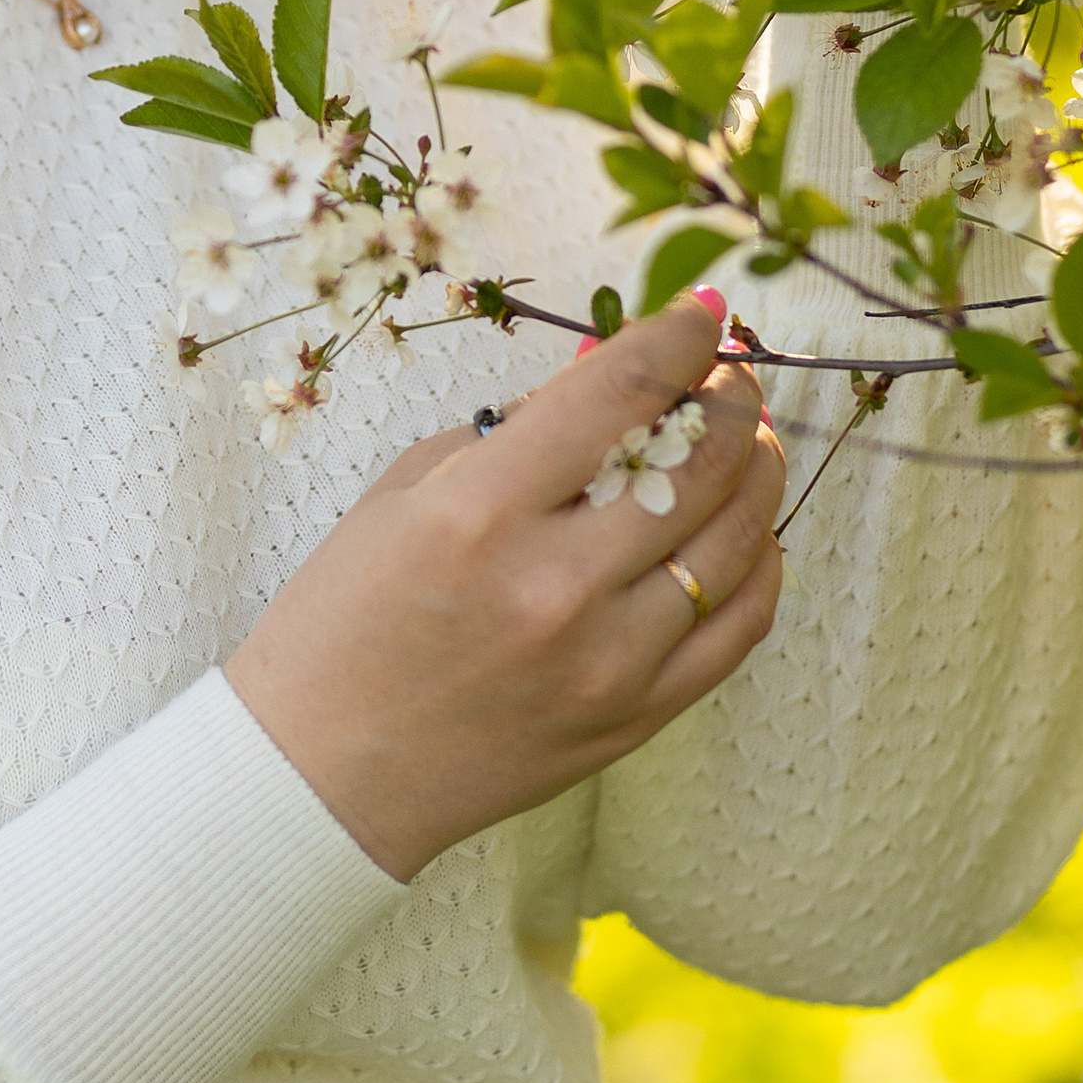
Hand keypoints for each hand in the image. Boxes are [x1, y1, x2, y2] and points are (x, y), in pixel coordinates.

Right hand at [226, 295, 784, 881]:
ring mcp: (605, 660)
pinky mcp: (633, 717)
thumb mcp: (405, 494)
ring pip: (737, 540)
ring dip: (755, 472)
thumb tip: (616, 371)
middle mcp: (554, 584)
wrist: (324, 770)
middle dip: (728, 399)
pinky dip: (759, 564)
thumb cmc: (345, 619)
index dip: (679, 336)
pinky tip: (745, 532)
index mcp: (480, 512)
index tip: (703, 312)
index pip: (620, 392)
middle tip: (726, 378)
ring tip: (745, 444)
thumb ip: (517, 431)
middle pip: (698, 461)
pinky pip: (739, 627)